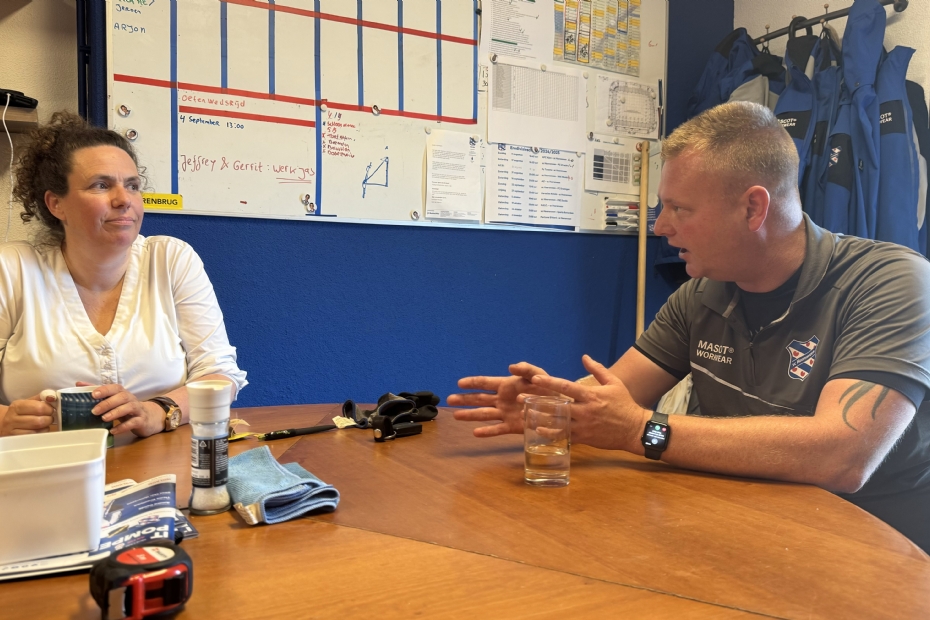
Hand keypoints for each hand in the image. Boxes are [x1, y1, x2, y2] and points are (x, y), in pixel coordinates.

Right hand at [0, 393, 55, 435]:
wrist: (6, 424)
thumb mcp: (29, 402)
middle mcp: (12, 418)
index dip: (49, 409)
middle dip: (49, 419)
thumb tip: (53, 397)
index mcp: (17, 406)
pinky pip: (34, 437)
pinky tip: (40, 430)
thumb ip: (42, 398)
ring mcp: (13, 431)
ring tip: (45, 423)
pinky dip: (41, 433)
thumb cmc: (22, 412)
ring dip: (46, 427)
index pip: (39, 408)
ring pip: (37, 431)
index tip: (51, 409)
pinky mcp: (16, 440)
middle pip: (39, 421)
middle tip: (49, 417)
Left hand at [80, 383, 163, 437]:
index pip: (115, 388)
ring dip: (116, 413)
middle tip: (94, 411)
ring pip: (129, 408)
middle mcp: (131, 399)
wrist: (148, 417)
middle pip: (122, 397)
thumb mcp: (114, 399)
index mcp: (123, 393)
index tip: (93, 395)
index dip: (105, 390)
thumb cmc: (126, 408)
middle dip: (107, 403)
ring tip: (104, 419)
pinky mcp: (141, 420)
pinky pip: (133, 422)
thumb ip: (98, 392)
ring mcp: (137, 409)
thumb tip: (79, 383)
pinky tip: (113, 431)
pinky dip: (123, 427)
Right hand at [448, 362, 556, 436]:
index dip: (472, 382)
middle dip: (464, 399)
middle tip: (449, 399)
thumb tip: (511, 366)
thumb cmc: (549, 388)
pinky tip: (475, 433)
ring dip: (470, 414)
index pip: (485, 383)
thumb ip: (526, 369)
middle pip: (479, 399)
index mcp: (507, 385)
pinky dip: (487, 432)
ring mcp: (506, 413)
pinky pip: (497, 429)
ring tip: (456, 415)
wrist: (560, 406)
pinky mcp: (513, 426)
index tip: (459, 383)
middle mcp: (503, 399)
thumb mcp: (539, 374)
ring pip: (484, 414)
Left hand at [530, 355, 648, 450]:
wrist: (635, 429)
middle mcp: (585, 410)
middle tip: (520, 398)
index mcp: (591, 395)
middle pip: (557, 405)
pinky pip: (564, 436)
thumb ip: (597, 369)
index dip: (550, 382)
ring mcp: (584, 426)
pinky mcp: (584, 438)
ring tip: (524, 414)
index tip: (535, 379)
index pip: (566, 387)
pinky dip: (551, 434)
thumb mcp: (614, 383)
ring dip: (540, 418)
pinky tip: (538, 430)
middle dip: (538, 401)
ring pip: (558, 422)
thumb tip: (584, 357)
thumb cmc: (625, 404)